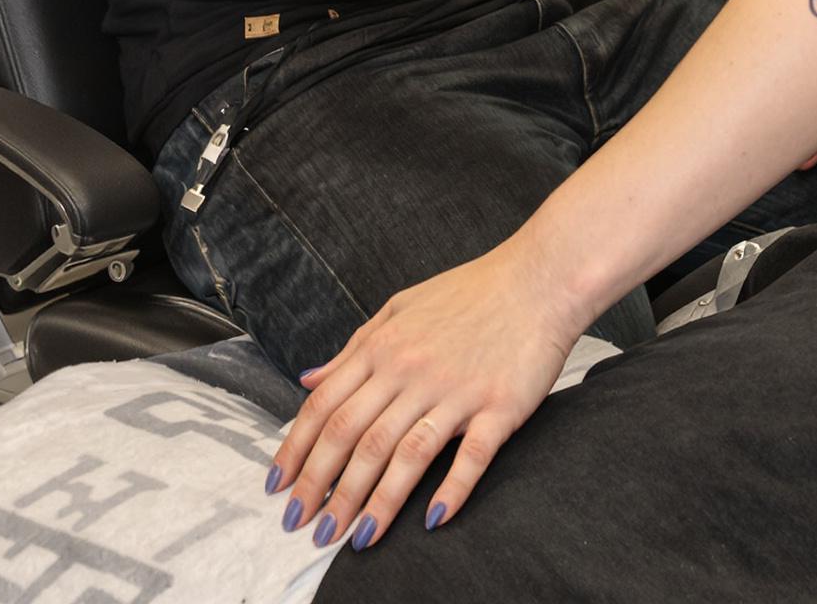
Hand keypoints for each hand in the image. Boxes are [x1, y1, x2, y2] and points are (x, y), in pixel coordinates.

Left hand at [267, 240, 581, 550]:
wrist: (539, 278)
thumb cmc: (471, 292)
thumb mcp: (401, 307)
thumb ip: (354, 347)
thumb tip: (310, 380)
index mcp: (385, 347)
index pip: (326, 406)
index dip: (296, 451)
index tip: (277, 487)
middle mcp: (413, 370)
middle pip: (356, 437)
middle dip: (324, 488)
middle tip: (304, 526)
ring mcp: (457, 391)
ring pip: (404, 455)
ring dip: (375, 501)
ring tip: (355, 539)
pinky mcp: (498, 407)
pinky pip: (469, 457)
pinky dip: (449, 490)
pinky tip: (431, 520)